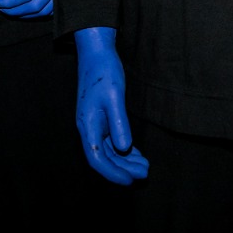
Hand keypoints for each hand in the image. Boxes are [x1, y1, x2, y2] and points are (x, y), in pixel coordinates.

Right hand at [74, 27, 149, 184]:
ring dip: (125, 160)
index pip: (97, 159)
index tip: (130, 180)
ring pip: (109, 150)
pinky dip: (124, 148)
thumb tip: (124, 148)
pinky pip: (111, 140)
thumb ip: (119, 122)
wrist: (96, 52)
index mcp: (87, 126)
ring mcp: (94, 124)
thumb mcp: (114, 96)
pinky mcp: (101, 118)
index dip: (113, 173)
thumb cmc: (104, 71)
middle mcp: (89, 128)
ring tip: (144, 166)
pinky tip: (136, 153)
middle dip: (123, 168)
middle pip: (104, 157)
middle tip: (145, 173)